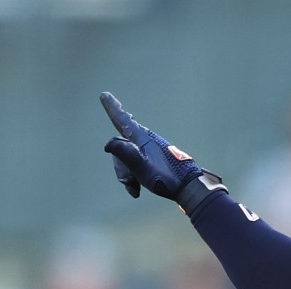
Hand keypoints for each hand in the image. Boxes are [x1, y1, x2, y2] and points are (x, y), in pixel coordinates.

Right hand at [100, 91, 225, 212]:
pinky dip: (133, 178)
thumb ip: (125, 154)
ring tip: (135, 189)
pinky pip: (134, 166)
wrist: (186, 186)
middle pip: (120, 147)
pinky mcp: (152, 158)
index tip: (104, 94)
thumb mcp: (142, 167)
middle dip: (120, 167)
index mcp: (141, 137)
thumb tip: (108, 143)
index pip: (122, 120)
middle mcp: (143, 139)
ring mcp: (148, 148)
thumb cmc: (165, 177)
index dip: (112, 108)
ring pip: (126, 159)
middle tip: (128, 183)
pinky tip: (136, 191)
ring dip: (127, 175)